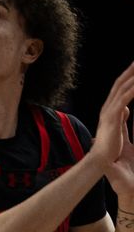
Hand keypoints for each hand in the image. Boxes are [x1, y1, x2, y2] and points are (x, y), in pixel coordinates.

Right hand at [92, 61, 133, 178]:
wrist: (101, 160)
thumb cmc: (110, 149)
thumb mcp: (118, 129)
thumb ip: (122, 117)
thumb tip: (126, 108)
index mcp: (110, 109)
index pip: (119, 88)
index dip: (127, 77)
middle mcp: (108, 106)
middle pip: (120, 83)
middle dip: (129, 71)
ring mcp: (109, 110)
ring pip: (123, 88)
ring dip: (132, 76)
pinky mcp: (113, 116)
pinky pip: (124, 98)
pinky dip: (132, 89)